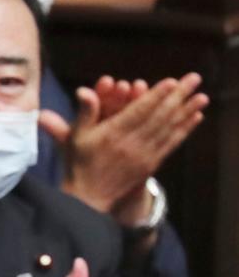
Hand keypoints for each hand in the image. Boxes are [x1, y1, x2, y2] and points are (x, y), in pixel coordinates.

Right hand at [41, 73, 206, 214]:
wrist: (89, 197)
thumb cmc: (80, 162)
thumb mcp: (76, 135)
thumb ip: (85, 112)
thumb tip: (83, 90)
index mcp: (111, 134)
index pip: (138, 111)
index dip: (155, 96)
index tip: (171, 81)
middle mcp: (130, 144)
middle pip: (159, 116)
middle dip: (178, 97)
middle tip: (193, 79)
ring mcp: (143, 155)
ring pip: (168, 129)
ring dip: (187, 111)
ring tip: (201, 97)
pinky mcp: (150, 164)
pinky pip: (170, 144)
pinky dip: (184, 129)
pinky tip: (195, 117)